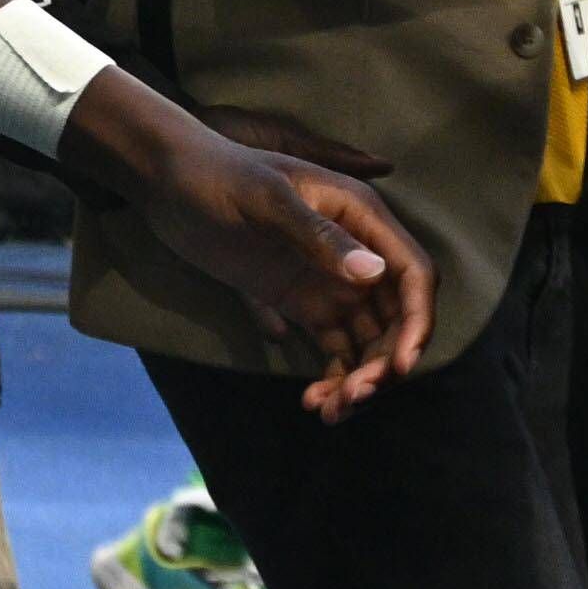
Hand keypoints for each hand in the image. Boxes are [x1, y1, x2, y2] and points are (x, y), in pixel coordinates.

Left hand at [74, 72, 433, 414]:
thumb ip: (318, 236)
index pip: (412, 273)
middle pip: (396, 318)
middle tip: (352, 398)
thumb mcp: (266, 201)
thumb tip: (374, 274)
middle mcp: (357, 251)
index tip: (400, 367)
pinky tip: (312, 402)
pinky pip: (336, 348)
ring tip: (328, 411)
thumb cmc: (218, 176)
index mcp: (361, 216)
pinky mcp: (304, 303)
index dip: (417, 322)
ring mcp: (331, 280)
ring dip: (360, 380)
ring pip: (368, 341)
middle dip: (384, 364)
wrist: (170, 184)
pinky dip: (333, 379)